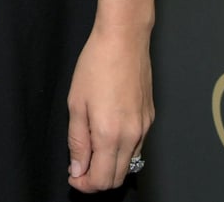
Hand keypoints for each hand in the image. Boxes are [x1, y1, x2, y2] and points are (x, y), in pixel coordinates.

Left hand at [66, 26, 153, 192]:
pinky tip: (106, 133)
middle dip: (97, 179)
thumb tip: (78, 168)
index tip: (73, 176)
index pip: (102, 180)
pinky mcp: (150, 118)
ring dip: (109, 165)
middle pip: (117, 177)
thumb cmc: (97, 65)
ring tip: (91, 148)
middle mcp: (132, 136)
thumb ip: (77, 141)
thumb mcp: (76, 103)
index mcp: (110, 134)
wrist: (124, 39)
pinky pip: (136, 146)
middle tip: (79, 167)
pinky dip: (121, 150)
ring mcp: (144, 128)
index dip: (84, 184)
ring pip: (129, 163)